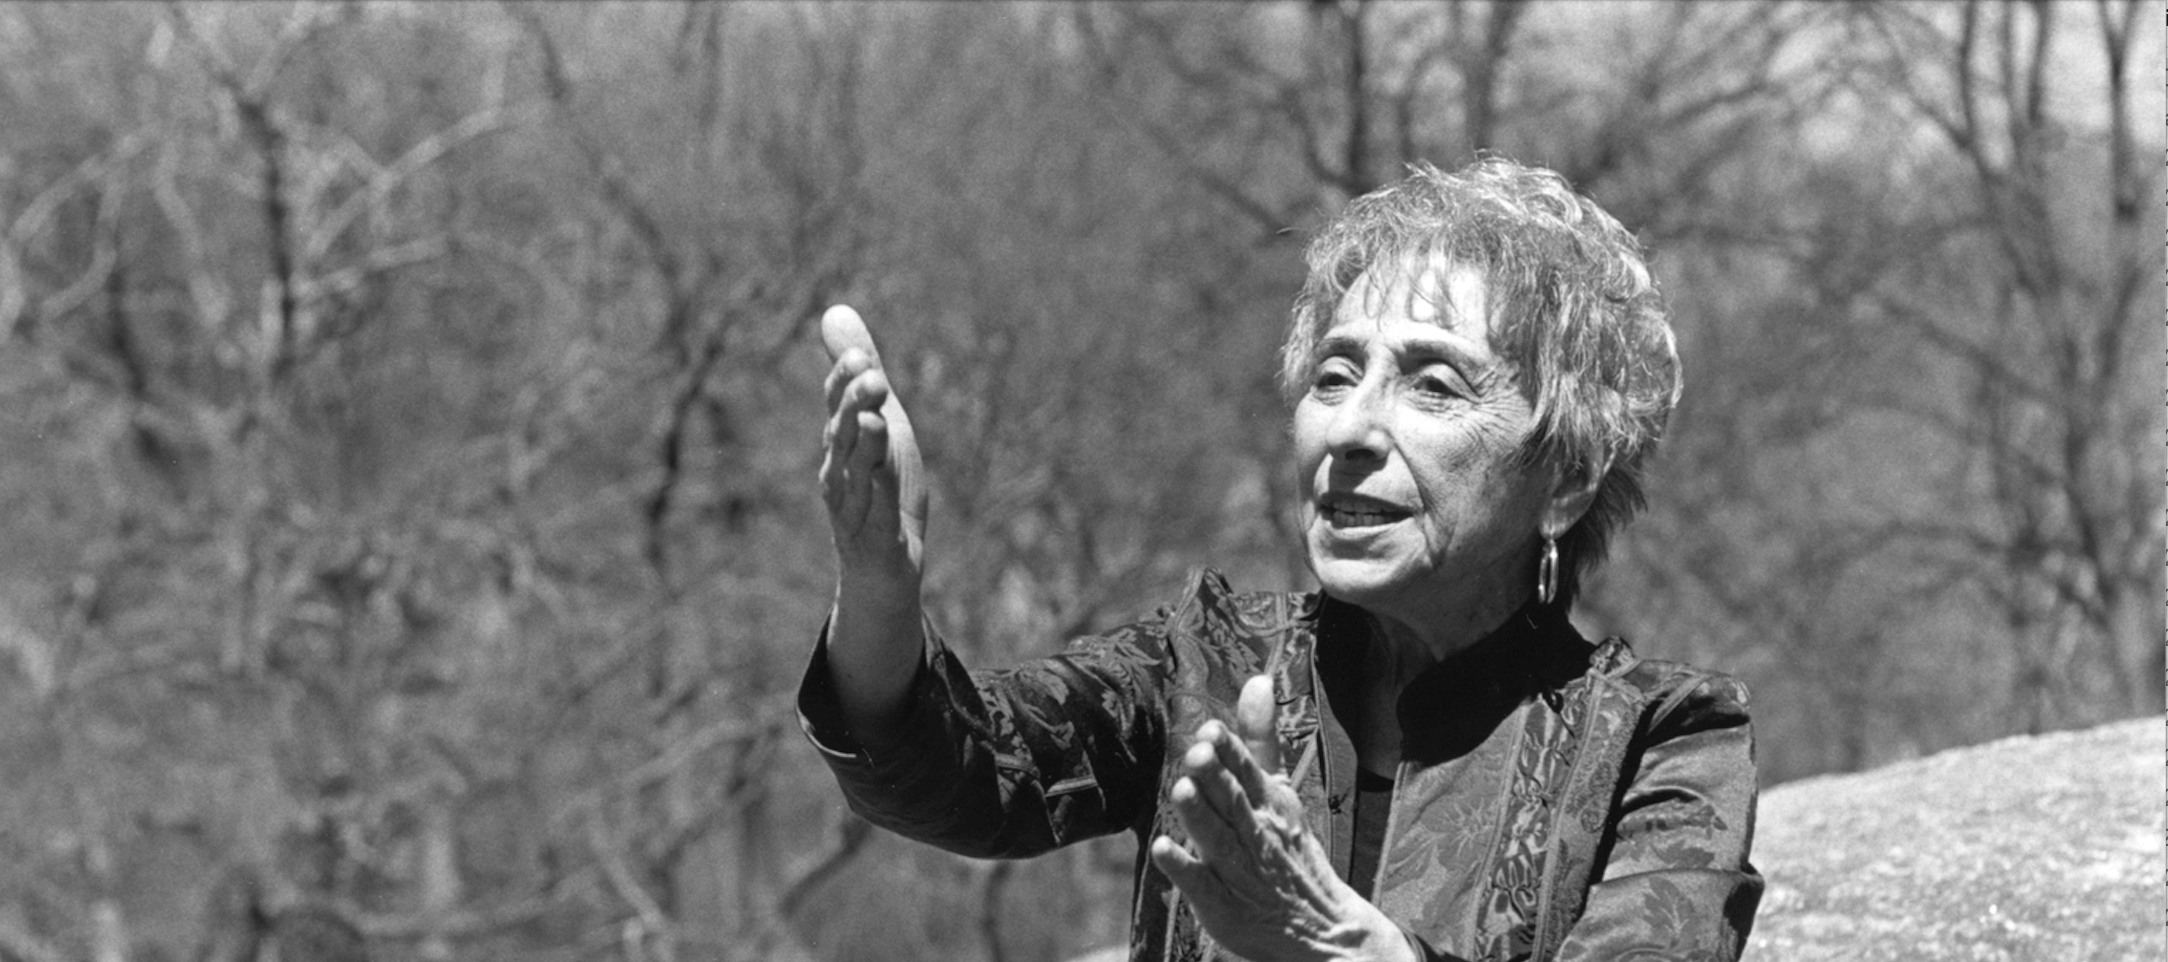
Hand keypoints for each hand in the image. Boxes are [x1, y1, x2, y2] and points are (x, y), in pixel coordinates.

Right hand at [819, 304, 926, 599]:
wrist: (883, 569)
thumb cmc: (880, 489)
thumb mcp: (880, 422)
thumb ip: (860, 372)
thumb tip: (835, 309)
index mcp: (842, 441)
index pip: (837, 404)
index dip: (845, 381)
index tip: (861, 356)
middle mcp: (840, 471)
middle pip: (842, 433)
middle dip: (854, 405)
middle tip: (873, 377)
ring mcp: (853, 508)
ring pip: (855, 473)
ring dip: (864, 447)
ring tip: (874, 420)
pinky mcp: (874, 540)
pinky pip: (875, 516)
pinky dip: (877, 497)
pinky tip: (884, 479)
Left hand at [1149, 677, 1414, 961]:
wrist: (1324, 929)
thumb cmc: (1287, 847)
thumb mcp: (1279, 790)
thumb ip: (1260, 739)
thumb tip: (1258, 679)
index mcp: (1269, 802)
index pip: (1248, 772)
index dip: (1229, 752)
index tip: (1211, 729)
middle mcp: (1255, 833)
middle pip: (1233, 802)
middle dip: (1215, 777)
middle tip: (1197, 753)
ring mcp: (1239, 871)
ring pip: (1218, 839)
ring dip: (1200, 816)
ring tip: (1182, 791)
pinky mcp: (1223, 906)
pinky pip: (1201, 886)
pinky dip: (1184, 868)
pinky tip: (1163, 849)